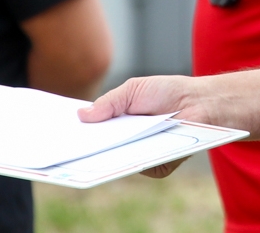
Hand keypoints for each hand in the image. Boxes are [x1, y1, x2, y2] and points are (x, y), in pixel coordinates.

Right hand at [78, 75, 207, 178]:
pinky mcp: (158, 166)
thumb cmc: (167, 92)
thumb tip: (81, 115)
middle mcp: (127, 144)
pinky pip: (140, 169)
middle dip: (85, 150)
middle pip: (100, 153)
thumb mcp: (133, 90)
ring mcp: (141, 156)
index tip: (59, 134)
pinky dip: (135, 161)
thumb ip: (109, 102)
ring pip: (118, 164)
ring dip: (106, 159)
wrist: (200, 101)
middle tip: (70, 147)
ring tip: (93, 151)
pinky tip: (131, 152)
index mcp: (118, 124)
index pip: (93, 134)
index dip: (77, 135)